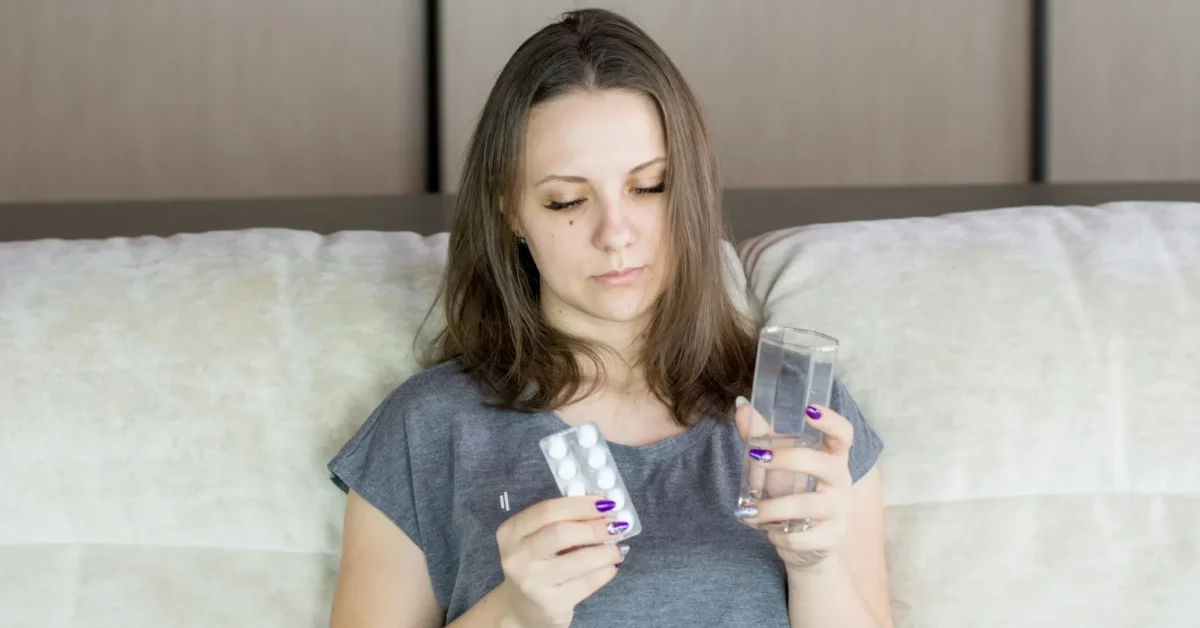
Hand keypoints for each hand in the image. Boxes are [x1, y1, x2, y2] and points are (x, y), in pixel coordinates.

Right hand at [493, 495, 628, 627]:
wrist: (522, 608)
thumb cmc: (536, 564)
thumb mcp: (536, 539)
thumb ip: (562, 521)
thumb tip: (603, 509)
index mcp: (511, 532)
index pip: (548, 510)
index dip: (581, 505)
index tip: (605, 503)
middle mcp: (517, 557)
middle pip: (562, 533)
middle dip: (595, 527)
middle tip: (616, 525)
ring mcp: (533, 582)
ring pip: (579, 560)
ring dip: (606, 551)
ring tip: (618, 548)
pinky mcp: (551, 604)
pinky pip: (587, 583)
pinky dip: (605, 571)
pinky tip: (611, 566)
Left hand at [734, 400, 854, 572]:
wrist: (812, 546)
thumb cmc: (794, 496)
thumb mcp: (779, 468)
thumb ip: (762, 438)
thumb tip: (742, 407)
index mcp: (833, 459)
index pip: (843, 435)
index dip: (831, 421)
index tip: (809, 409)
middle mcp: (841, 482)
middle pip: (821, 463)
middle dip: (786, 459)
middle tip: (756, 457)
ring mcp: (840, 511)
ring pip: (806, 505)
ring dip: (770, 508)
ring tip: (750, 512)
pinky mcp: (832, 537)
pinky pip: (799, 537)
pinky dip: (777, 535)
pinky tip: (770, 532)